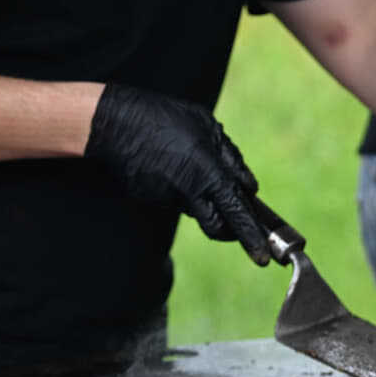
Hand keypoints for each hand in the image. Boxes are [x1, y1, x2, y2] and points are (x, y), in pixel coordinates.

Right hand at [84, 83, 269, 264]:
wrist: (112, 123)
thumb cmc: (163, 118)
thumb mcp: (207, 126)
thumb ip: (232, 159)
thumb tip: (247, 186)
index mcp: (208, 174)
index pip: (237, 215)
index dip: (252, 238)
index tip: (263, 258)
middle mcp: (189, 194)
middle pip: (218, 227)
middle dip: (229, 227)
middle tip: (233, 214)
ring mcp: (168, 200)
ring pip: (196, 208)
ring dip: (200, 194)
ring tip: (185, 160)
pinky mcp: (151, 201)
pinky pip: (174, 198)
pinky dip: (177, 186)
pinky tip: (166, 162)